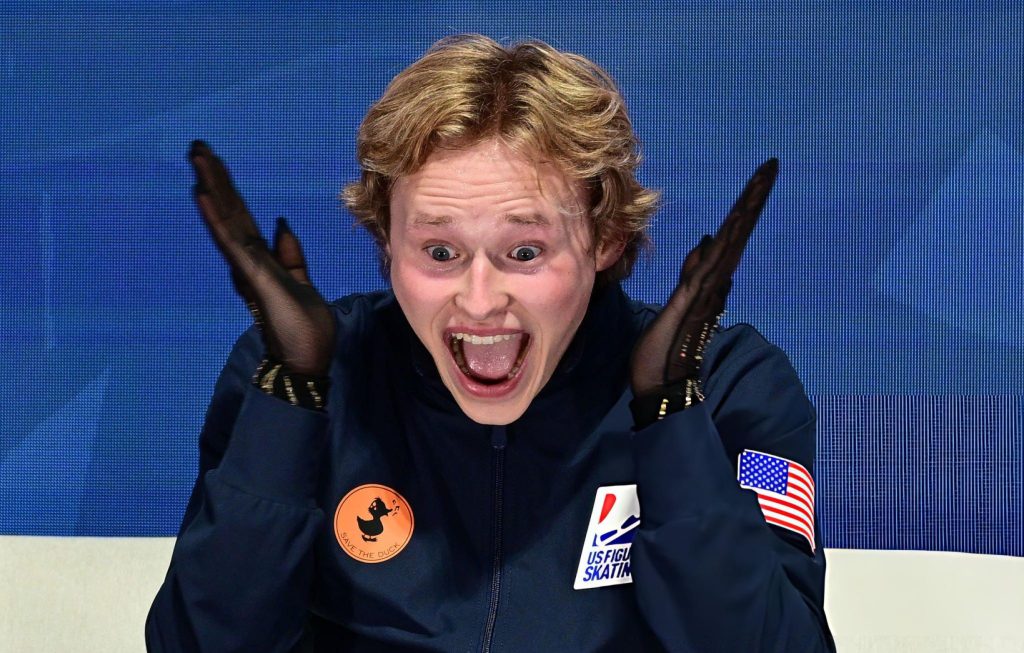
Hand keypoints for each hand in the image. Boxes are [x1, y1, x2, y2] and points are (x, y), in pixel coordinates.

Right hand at [190, 141, 334, 376]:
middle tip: (196, 145)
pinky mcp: (251, 275)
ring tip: (196, 156)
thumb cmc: (304, 329)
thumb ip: (290, 255)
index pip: (241, 216)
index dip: (228, 188)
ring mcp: (246, 267)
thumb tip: (281, 224)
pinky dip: (215, 217)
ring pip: (225, 219)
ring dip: (211, 186)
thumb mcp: (302, 282)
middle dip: (214, 177)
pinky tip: (201, 192)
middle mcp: (247, 260)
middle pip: (229, 211)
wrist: (305, 362)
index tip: (214, 159)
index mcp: (260, 260)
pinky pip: (230, 241)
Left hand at [630, 159, 778, 400]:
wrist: (663, 385)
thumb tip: (707, 242)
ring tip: (759, 184)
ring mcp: (706, 293)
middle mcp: (715, 282)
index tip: (759, 176)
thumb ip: (694, 272)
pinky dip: (716, 252)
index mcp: (710, 279)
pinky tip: (724, 229)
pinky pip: (705, 271)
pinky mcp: (690, 305)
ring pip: (729, 246)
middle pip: (738, 232)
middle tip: (770, 166)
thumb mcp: (677, 299)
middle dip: (753, 199)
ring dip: (743, 216)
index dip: (743, 205)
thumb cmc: (664, 348)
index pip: (730, 234)